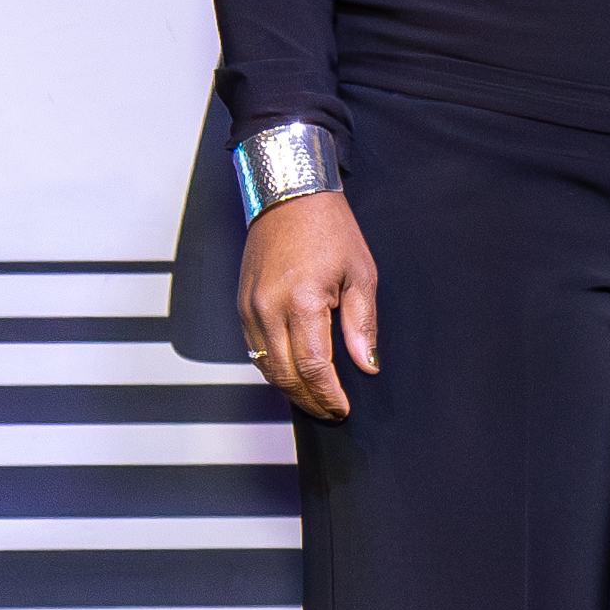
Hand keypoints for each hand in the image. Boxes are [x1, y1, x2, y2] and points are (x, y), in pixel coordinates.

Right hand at [238, 195, 378, 421]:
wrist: (289, 197)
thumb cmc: (328, 229)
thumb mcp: (361, 274)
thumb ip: (362, 324)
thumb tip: (367, 364)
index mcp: (301, 302)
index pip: (313, 367)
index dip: (329, 394)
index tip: (343, 408)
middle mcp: (268, 309)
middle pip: (284, 375)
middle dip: (309, 400)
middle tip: (331, 412)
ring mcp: (250, 308)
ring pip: (265, 367)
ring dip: (290, 389)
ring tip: (315, 399)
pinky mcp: (242, 305)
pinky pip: (254, 349)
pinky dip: (273, 368)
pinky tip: (293, 374)